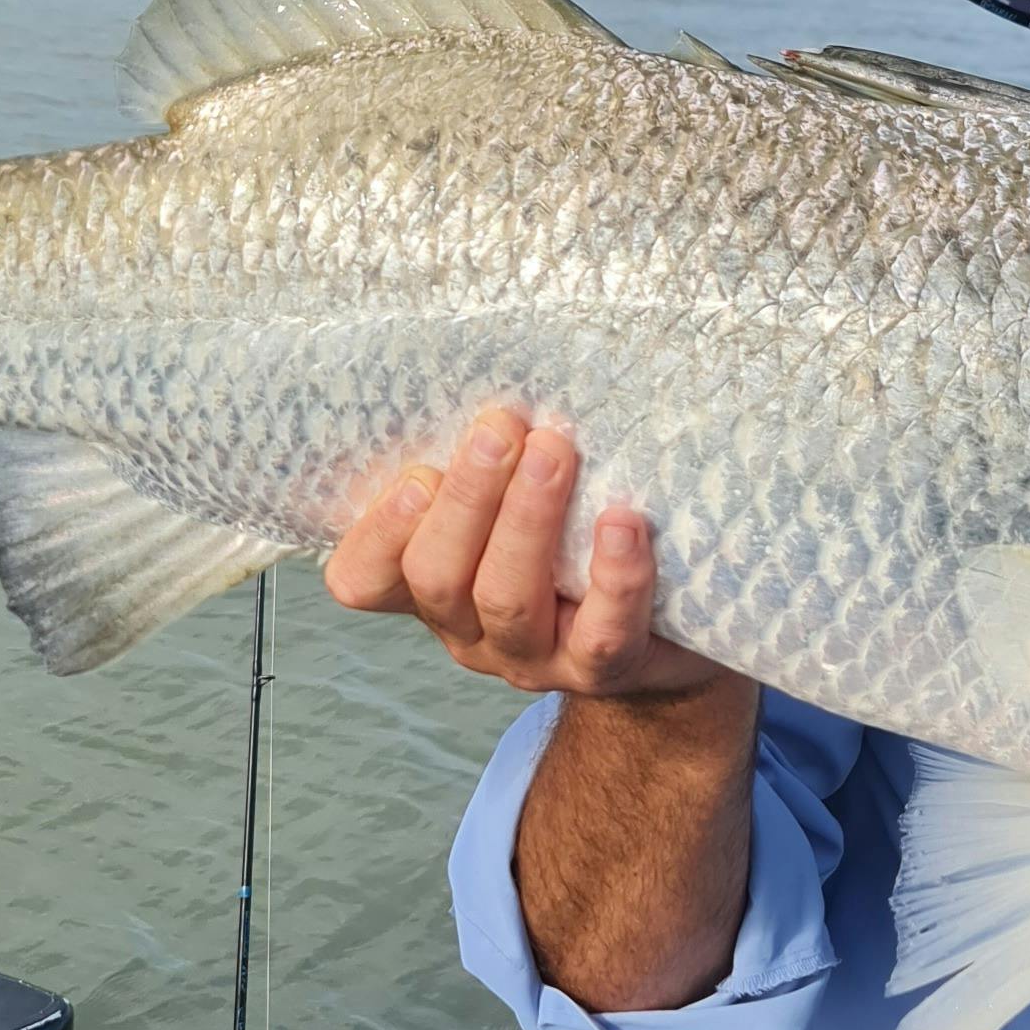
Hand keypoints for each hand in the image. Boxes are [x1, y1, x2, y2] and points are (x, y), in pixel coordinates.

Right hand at [326, 408, 738, 704]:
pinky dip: (613, 576)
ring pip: (508, 599)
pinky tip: (624, 522)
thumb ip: (483, 459)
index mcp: (432, 587)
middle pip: (437, 578)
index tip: (418, 473)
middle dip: (467, 498)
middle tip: (501, 426)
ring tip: (555, 451)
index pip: (363, 579)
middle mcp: (470, 631)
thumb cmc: (572, 543)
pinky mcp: (604, 670)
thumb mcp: (509, 503)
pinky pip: (603, 634)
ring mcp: (533, 657)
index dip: (378, 533)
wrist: (665, 629)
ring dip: (527, 519)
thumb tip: (485, 359)